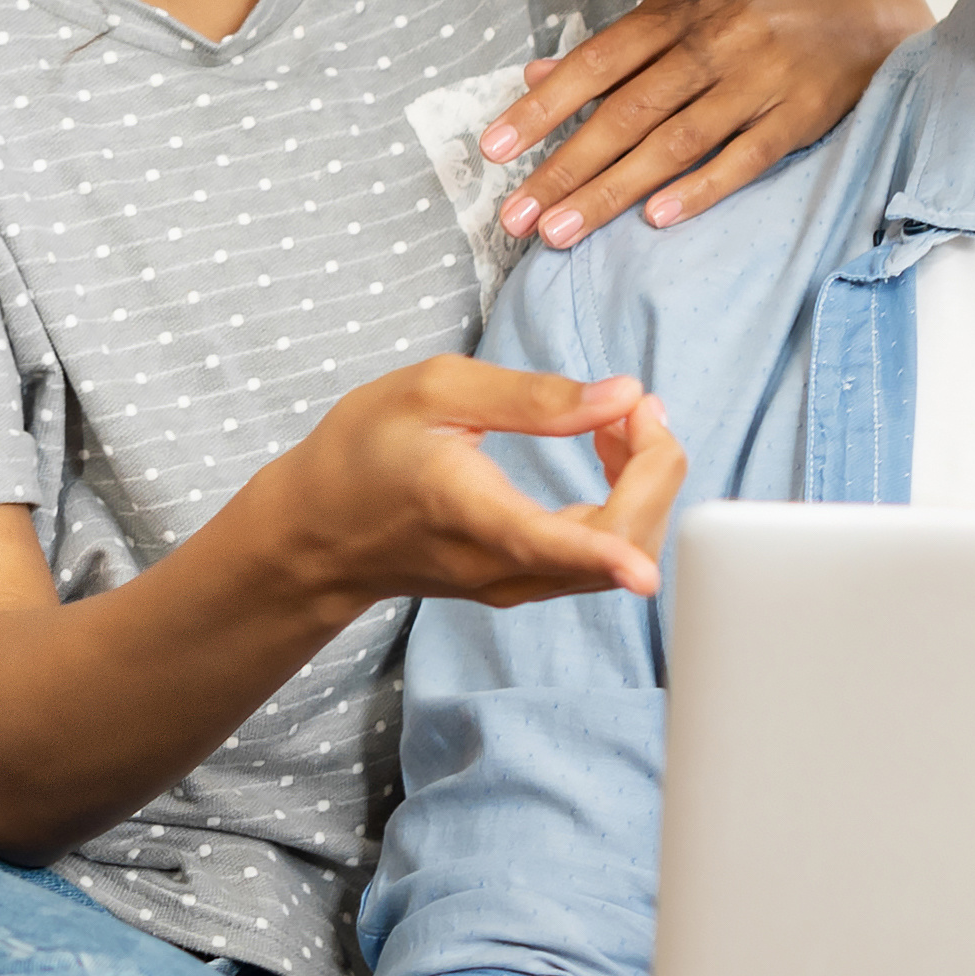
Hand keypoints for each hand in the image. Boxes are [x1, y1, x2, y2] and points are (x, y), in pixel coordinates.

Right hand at [259, 359, 685, 612]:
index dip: (600, 554)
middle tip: (637, 405)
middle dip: (655, 472)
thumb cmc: (365, 450)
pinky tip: (608, 451)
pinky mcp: (527, 585)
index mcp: (462, 508)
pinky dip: (627, 504)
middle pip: (612, 548)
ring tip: (618, 418)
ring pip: (620, 557)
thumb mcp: (432, 391)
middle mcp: (495, 563)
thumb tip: (623, 395)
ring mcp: (513, 583)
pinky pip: (601, 556)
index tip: (643, 573)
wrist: (319, 531)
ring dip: (645, 486)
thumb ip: (532, 396)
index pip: (540, 542)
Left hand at [488, 0, 927, 247]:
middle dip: (565, 167)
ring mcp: (758, 79)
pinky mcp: (798, 117)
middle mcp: (713, 42)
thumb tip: (537, 73)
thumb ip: (615, 49)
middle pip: (627, 112)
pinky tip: (656, 220)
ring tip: (562, 232)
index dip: (542, 107)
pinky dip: (699, 189)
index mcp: (677, 11)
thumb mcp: (685, 13)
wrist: (861, 13)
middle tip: (516, 217)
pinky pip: (742, 159)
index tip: (494, 149)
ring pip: (675, 142)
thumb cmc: (756, 17)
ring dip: (613, 191)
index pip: (596, 62)